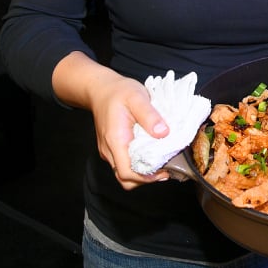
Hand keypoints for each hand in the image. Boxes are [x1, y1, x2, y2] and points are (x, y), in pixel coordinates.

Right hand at [88, 70, 171, 189]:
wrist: (101, 88)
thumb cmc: (119, 92)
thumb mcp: (137, 97)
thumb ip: (150, 116)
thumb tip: (163, 133)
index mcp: (115, 140)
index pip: (127, 172)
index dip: (146, 177)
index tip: (165, 171)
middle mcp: (109, 149)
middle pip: (125, 178)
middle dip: (146, 179)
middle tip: (166, 169)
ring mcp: (109, 150)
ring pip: (124, 173)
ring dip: (142, 173)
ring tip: (161, 163)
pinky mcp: (112, 148)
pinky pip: (124, 163)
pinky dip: (138, 165)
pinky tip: (151, 154)